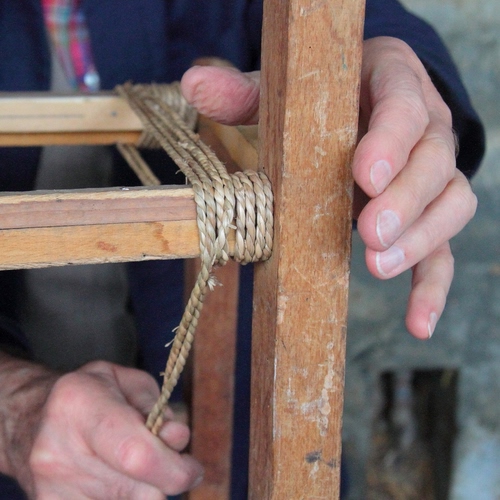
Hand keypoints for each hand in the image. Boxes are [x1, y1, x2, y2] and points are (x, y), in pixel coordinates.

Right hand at [16, 361, 201, 498]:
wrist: (31, 417)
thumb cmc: (92, 394)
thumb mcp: (129, 382)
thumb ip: (157, 408)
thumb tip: (177, 440)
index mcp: (80, 403)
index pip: (134, 453)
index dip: (173, 468)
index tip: (192, 469)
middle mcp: (57, 449)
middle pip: (136, 489)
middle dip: (164, 478)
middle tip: (168, 461)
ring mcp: (48, 488)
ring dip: (143, 490)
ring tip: (131, 463)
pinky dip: (124, 498)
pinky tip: (116, 478)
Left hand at [180, 36, 476, 339]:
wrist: (360, 109)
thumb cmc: (321, 104)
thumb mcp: (285, 92)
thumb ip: (244, 93)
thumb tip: (193, 82)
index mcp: (390, 83)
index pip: (403, 103)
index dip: (390, 138)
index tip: (364, 173)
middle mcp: (424, 127)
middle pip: (434, 160)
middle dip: (404, 199)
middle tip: (369, 231)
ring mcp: (432, 174)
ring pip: (450, 204)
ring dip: (419, 239)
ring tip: (377, 265)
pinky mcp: (428, 215)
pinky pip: (443, 250)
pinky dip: (432, 286)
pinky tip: (417, 322)